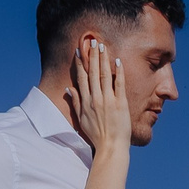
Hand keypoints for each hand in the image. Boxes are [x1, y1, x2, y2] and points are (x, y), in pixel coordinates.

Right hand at [62, 34, 132, 155]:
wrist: (110, 147)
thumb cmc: (96, 135)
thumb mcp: (81, 119)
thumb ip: (76, 102)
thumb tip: (68, 89)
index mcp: (85, 102)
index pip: (82, 78)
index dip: (80, 63)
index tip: (80, 51)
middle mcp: (95, 99)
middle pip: (92, 72)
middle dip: (92, 56)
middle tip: (92, 41)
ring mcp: (108, 100)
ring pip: (104, 75)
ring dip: (103, 59)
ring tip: (102, 46)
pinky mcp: (121, 104)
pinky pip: (119, 84)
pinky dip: (118, 72)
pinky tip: (117, 61)